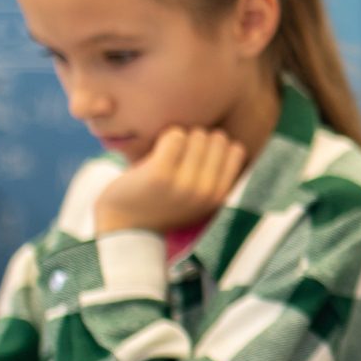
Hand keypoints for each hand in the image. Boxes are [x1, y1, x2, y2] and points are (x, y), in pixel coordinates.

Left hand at [94, 127, 247, 234]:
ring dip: (183, 138)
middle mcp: (206, 192)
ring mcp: (184, 183)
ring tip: (169, 154)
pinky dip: (167, 137)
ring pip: (197, 135)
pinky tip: (157, 151)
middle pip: (217, 138)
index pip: (236, 150)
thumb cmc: (163, 204)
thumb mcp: (199, 198)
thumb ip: (217, 177)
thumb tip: (230, 141)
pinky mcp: (160, 173)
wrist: (124, 225)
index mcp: (220, 197)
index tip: (200, 156)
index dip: (217, 147)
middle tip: (181, 155)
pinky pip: (175, 136)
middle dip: (200, 140)